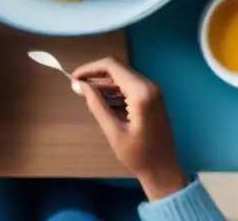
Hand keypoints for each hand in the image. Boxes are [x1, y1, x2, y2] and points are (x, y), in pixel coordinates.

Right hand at [73, 57, 186, 201]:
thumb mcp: (113, 131)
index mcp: (141, 92)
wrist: (163, 170)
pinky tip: (103, 104)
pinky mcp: (152, 97)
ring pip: (123, 77)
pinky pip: (130, 86)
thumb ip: (96, 105)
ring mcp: (153, 91)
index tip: (74, 77)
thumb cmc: (138, 155)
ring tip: (86, 96)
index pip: (112, 66)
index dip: (90, 68)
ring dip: (104, 84)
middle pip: (117, 69)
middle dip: (96, 76)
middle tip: (77, 87)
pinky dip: (115, 92)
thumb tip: (79, 85)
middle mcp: (149, 86)